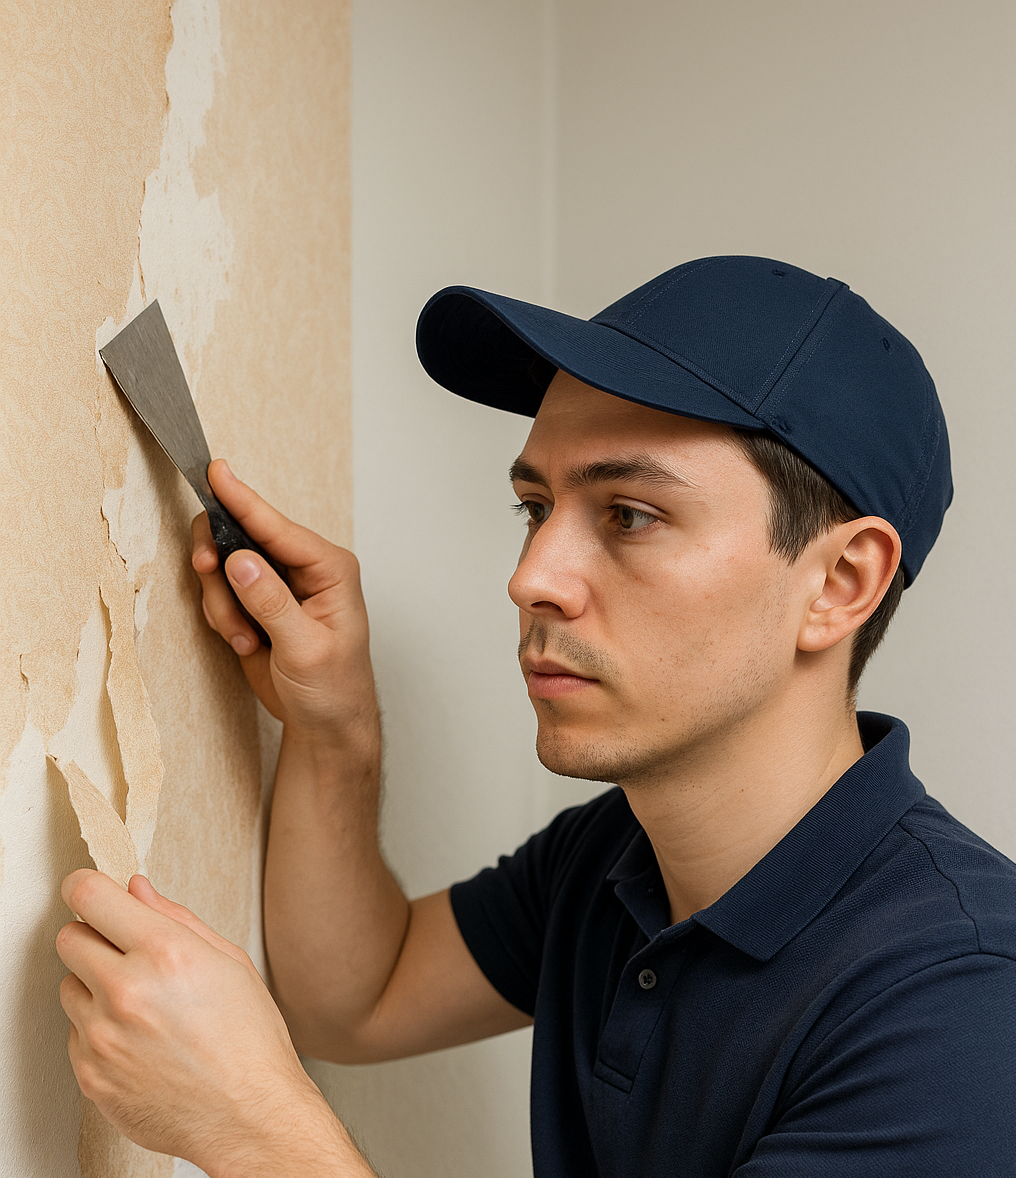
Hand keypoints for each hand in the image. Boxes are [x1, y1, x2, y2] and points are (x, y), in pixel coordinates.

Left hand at [56, 870, 367, 1175]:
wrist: (248, 1115)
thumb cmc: (249, 1039)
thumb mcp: (228, 961)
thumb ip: (176, 918)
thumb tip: (136, 890)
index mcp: (164, 953)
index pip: (91, 897)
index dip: (87, 886)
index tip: (90, 890)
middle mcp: (126, 991)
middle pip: (69, 938)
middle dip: (95, 936)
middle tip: (127, 952)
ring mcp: (102, 1037)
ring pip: (68, 987)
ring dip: (95, 986)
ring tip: (143, 1006)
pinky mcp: (90, 1075)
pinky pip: (75, 1034)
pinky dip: (99, 1030)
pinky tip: (140, 1040)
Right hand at [192, 460, 379, 749]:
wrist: (325, 724)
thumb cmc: (332, 688)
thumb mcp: (304, 650)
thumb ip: (271, 604)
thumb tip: (240, 560)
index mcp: (329, 568)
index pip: (277, 527)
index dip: (243, 501)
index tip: (215, 472)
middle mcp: (304, 568)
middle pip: (241, 537)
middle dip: (220, 566)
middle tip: (208, 575)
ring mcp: (277, 583)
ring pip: (223, 568)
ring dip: (224, 606)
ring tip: (248, 640)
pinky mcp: (256, 602)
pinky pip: (220, 593)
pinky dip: (223, 617)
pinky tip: (247, 643)